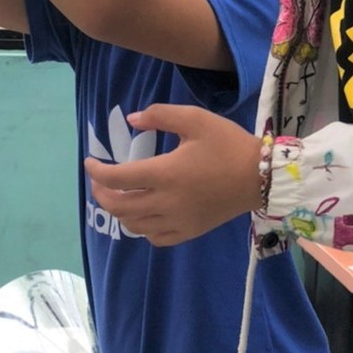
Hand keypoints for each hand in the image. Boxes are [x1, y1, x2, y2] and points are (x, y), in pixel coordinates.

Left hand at [83, 104, 262, 245]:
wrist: (262, 177)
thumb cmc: (228, 145)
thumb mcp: (195, 119)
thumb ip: (160, 115)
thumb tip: (132, 120)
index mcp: (165, 173)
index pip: (117, 178)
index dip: (96, 172)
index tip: (90, 163)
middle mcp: (166, 202)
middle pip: (118, 206)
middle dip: (101, 193)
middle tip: (99, 181)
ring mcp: (177, 221)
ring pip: (133, 225)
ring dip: (119, 210)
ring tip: (120, 195)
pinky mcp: (189, 231)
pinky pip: (154, 237)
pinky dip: (142, 227)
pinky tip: (145, 213)